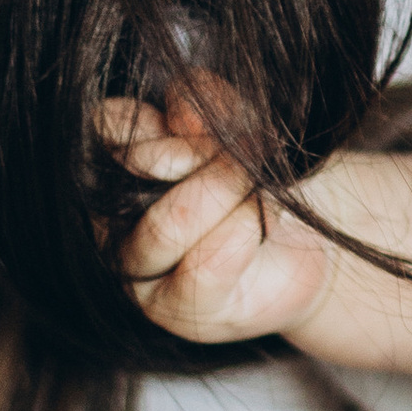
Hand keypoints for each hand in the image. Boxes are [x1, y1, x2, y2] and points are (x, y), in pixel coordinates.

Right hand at [103, 76, 337, 345]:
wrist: (304, 241)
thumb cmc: (258, 178)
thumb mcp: (242, 122)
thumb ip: (209, 102)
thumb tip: (185, 114)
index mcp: (110, 163)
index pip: (108, 123)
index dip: (169, 115)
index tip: (217, 124)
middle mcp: (107, 217)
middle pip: (142, 164)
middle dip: (214, 155)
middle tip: (254, 161)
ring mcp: (133, 268)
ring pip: (167, 221)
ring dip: (230, 196)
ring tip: (256, 196)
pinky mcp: (169, 309)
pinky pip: (203, 265)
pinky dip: (244, 234)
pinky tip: (256, 230)